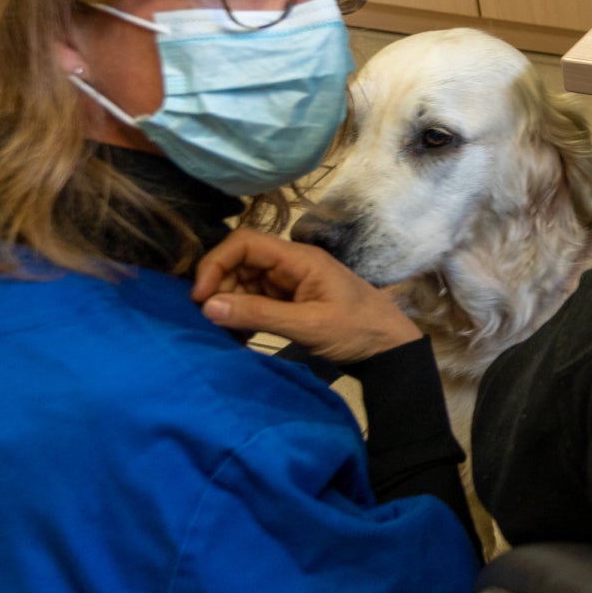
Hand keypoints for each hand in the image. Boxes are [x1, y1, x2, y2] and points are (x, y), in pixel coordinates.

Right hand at [192, 228, 420, 362]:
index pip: (246, 242)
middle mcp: (291, 265)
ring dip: (228, 306)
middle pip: (240, 262)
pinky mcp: (290, 302)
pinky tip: (238, 339)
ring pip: (244, 284)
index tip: (201, 296)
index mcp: (298, 258)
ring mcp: (290, 283)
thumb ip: (258, 314)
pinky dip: (242, 317)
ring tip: (222, 334)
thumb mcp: (308, 325)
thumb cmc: (357, 330)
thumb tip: (208, 306)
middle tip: (208, 321)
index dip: (217, 263)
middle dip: (219, 288)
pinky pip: (256, 302)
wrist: (390, 350)